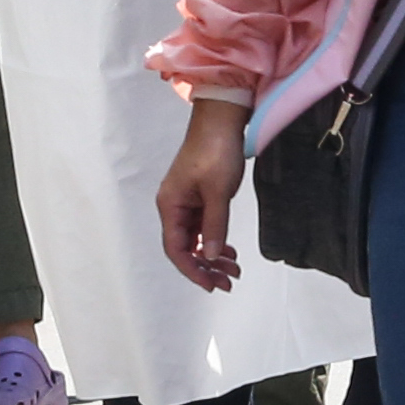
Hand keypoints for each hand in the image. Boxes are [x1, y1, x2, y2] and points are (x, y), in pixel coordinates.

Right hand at [157, 94, 252, 293]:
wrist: (223, 119)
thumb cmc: (216, 151)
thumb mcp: (218, 192)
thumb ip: (214, 227)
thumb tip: (209, 257)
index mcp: (170, 205)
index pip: (176, 249)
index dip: (192, 270)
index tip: (212, 285)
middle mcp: (174, 206)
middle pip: (185, 247)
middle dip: (206, 267)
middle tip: (229, 281)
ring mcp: (186, 201)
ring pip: (195, 238)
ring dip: (212, 255)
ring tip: (234, 270)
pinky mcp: (198, 195)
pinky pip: (203, 226)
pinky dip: (214, 239)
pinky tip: (228, 250)